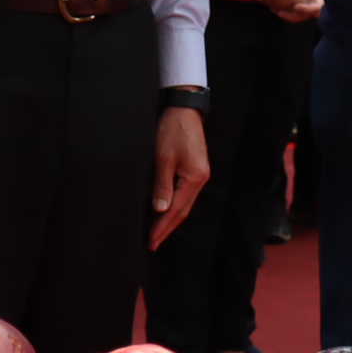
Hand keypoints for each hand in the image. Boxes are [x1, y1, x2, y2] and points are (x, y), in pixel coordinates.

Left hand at [150, 106, 209, 247]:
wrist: (183, 108)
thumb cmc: (171, 130)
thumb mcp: (163, 158)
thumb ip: (162, 185)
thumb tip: (160, 210)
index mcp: (194, 178)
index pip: (176, 210)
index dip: (162, 226)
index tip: (150, 240)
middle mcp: (200, 179)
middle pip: (183, 211)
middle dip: (167, 228)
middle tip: (152, 243)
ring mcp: (200, 174)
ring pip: (185, 204)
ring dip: (171, 219)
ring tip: (157, 233)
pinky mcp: (195, 169)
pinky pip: (185, 194)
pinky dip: (175, 206)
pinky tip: (166, 211)